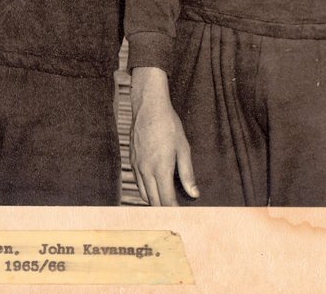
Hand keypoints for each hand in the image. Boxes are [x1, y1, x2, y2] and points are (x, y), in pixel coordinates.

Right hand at [130, 66, 199, 205]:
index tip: (183, 218)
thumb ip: (187, 173)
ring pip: (143, 193)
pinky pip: (137, 182)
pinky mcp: (131, 159)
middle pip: (154, 200)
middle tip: (176, 215)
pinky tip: (154, 189)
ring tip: (166, 205)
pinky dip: (146, 190)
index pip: (167, 200)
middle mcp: (146, 170)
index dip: (175, 212)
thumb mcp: (183, 148)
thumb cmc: (168, 125)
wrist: (148, 107)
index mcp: (161, 168)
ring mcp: (136, 165)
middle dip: (164, 210)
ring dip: (154, 201)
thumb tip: (194, 194)